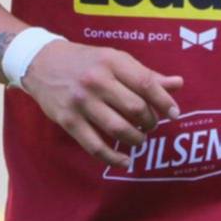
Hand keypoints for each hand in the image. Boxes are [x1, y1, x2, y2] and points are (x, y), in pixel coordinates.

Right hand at [21, 42, 182, 168]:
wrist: (41, 62)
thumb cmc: (85, 61)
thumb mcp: (115, 59)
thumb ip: (145, 74)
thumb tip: (178, 84)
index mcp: (112, 62)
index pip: (145, 83)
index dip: (164, 101)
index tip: (174, 114)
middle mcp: (97, 80)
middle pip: (135, 108)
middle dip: (149, 121)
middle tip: (150, 125)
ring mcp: (81, 101)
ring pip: (118, 128)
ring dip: (136, 139)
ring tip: (139, 139)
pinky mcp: (68, 120)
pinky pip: (95, 146)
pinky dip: (113, 157)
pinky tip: (124, 161)